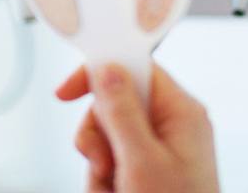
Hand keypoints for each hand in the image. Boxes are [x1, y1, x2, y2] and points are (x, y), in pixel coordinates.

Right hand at [56, 63, 219, 192]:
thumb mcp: (142, 163)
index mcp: (180, 112)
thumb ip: (121, 112)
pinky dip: (104, 180)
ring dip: (99, 164)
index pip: (134, 67)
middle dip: (98, 135)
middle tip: (104, 163)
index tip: (67, 92)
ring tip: (114, 190)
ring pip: (105, 135)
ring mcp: (158, 149)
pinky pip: (109, 160)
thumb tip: (106, 68)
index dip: (99, 72)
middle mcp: (170, 125)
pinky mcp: (146, 170)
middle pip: (113, 102)